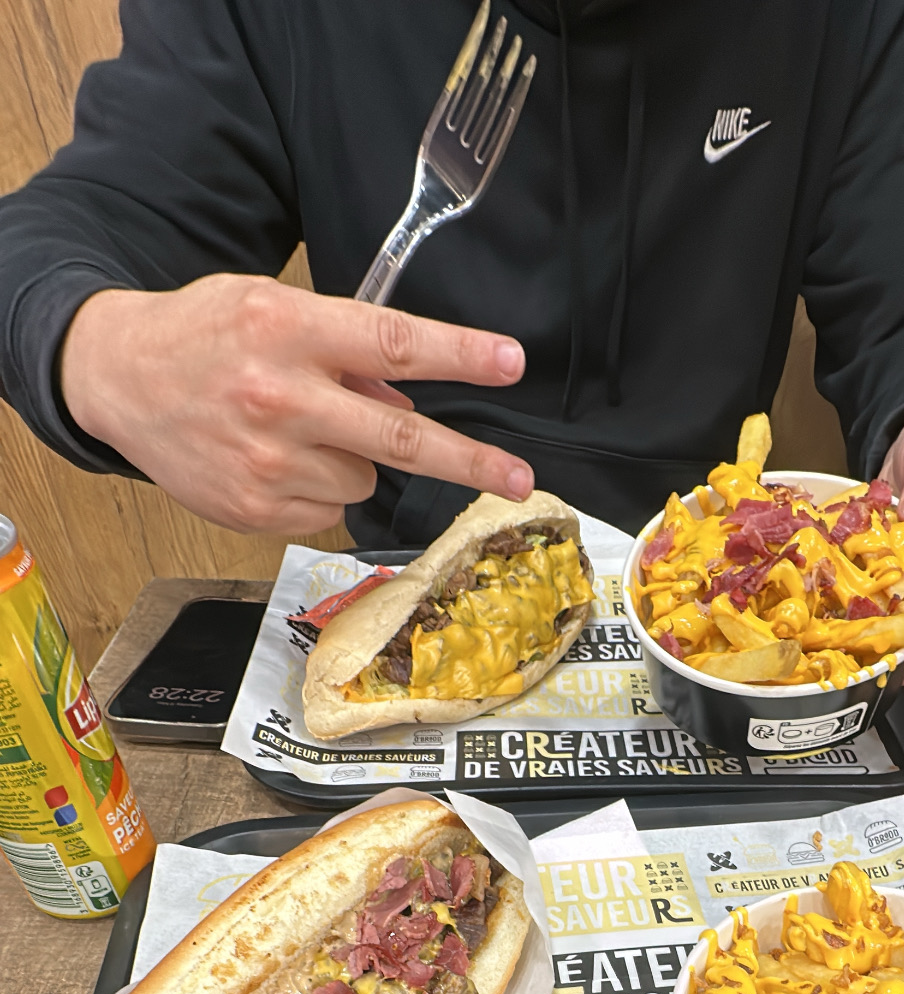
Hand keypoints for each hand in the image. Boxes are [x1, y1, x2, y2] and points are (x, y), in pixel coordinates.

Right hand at [60, 275, 533, 535]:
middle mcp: (280, 398)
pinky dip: (319, 488)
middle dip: (470, 461)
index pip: (392, 343)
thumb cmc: (203, 335)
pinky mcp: (255, 509)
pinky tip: (277, 460)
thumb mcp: (270, 308)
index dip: (459, 354)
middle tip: (520, 478)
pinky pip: (329, 508)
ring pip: (366, 476)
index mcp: (287, 329)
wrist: (117, 379)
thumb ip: (343, 349)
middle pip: (401, 439)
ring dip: (354, 457)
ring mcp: (268, 462)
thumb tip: (408, 398)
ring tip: (298, 429)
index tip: (510, 363)